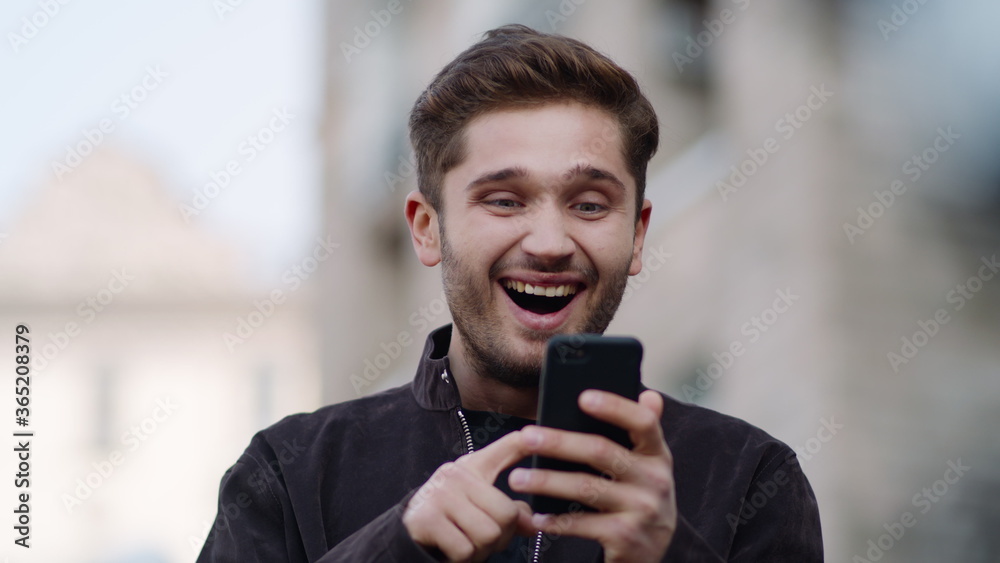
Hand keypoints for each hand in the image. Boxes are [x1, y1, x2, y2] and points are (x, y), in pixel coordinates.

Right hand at [403, 431, 536, 561]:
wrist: (408, 533)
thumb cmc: (452, 519)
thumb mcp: (481, 508)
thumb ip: (510, 512)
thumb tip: (532, 524)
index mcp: (474, 468)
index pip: (504, 449)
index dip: (522, 443)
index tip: (531, 435)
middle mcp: (456, 474)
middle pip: (506, 514)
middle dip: (502, 538)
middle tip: (485, 541)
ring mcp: (441, 494)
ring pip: (488, 534)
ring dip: (482, 552)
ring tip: (468, 545)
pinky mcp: (427, 518)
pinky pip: (465, 549)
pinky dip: (463, 559)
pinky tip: (452, 551)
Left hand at [508, 389, 676, 561]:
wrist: (654, 551)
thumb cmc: (640, 497)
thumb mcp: (648, 466)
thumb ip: (644, 432)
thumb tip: (648, 395)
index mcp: (657, 455)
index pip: (643, 423)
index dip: (615, 407)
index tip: (583, 397)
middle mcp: (654, 480)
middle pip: (601, 452)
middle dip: (559, 443)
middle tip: (527, 438)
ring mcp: (642, 510)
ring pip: (585, 487)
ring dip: (546, 481)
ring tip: (518, 478)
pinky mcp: (625, 536)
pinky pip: (582, 524)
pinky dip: (555, 520)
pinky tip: (535, 515)